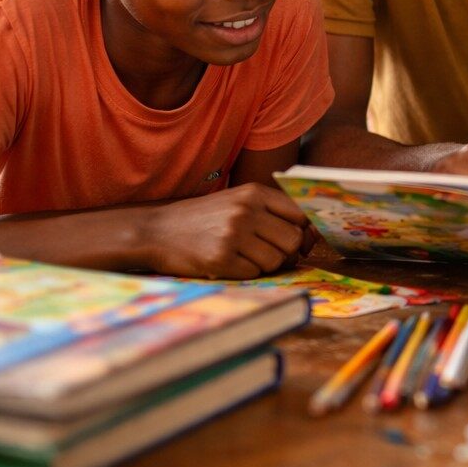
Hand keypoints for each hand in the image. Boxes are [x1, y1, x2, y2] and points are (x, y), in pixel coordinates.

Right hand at [142, 183, 309, 278]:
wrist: (156, 230)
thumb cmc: (204, 218)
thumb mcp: (237, 201)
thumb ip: (272, 212)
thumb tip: (310, 234)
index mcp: (254, 193)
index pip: (301, 214)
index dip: (304, 232)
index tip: (299, 241)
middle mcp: (246, 211)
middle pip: (293, 240)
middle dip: (286, 252)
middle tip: (268, 253)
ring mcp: (233, 235)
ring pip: (276, 260)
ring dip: (265, 264)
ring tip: (245, 256)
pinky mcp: (220, 259)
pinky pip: (254, 273)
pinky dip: (246, 273)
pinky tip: (229, 263)